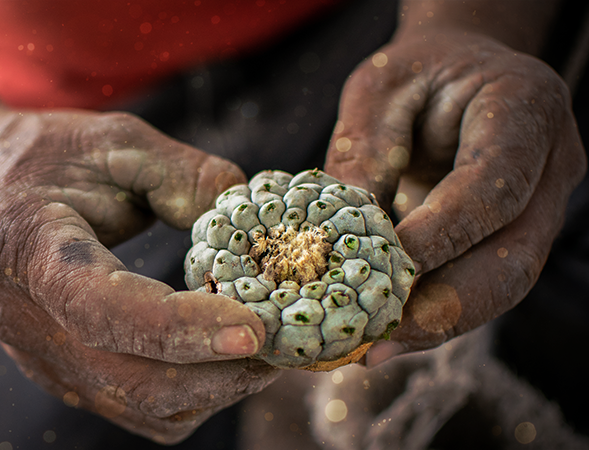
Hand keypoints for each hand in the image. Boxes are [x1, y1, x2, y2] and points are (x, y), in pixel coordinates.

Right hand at [0, 110, 278, 442]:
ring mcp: (44, 361)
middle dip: (224, 371)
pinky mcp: (66, 378)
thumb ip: (181, 172)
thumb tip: (249, 215)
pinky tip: (222, 350)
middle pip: (134, 381)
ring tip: (265, 342)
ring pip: (145, 409)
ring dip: (218, 387)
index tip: (255, 327)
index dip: (180, 326)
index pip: (101, 309)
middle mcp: (29, 323)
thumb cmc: (40, 159)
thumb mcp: (111, 139)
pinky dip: (196, 393)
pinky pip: (142, 410)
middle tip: (288, 336)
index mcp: (28, 249)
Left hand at [324, 31, 585, 361]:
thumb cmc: (413, 76)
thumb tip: (335, 237)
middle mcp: (551, 162)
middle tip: (386, 335)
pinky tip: (388, 337)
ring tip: (376, 349)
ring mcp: (541, 206)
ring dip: (441, 324)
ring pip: (505, 283)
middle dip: (450, 303)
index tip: (391, 264)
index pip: (495, 183)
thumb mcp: (377, 91)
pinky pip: (482, 285)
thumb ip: (362, 153)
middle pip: (516, 252)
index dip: (448, 231)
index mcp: (525, 107)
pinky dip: (435, 315)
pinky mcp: (514, 237)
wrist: (453, 76)